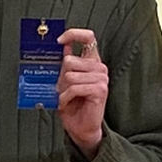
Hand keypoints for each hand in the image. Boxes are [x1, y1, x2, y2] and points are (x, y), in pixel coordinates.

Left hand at [56, 28, 107, 159]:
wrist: (81, 126)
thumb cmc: (73, 104)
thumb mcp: (64, 79)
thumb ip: (64, 63)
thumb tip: (60, 44)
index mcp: (92, 61)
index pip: (88, 37)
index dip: (73, 34)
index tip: (59, 40)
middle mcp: (99, 67)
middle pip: (70, 60)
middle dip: (60, 76)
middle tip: (62, 88)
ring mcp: (102, 78)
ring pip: (69, 75)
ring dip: (62, 89)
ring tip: (66, 97)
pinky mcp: (100, 90)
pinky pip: (74, 87)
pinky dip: (65, 97)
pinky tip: (66, 103)